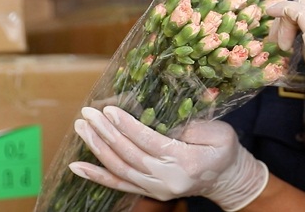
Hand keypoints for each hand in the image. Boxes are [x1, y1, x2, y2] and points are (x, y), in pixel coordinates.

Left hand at [69, 106, 267, 210]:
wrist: (227, 179)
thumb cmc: (224, 150)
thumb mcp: (221, 133)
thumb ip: (195, 127)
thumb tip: (166, 121)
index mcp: (186, 162)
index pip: (149, 142)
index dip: (127, 126)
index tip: (109, 110)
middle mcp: (167, 179)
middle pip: (129, 155)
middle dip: (106, 133)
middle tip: (88, 113)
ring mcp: (156, 189)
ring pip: (119, 169)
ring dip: (97, 148)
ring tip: (81, 128)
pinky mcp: (149, 193)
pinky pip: (118, 185)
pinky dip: (96, 176)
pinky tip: (76, 166)